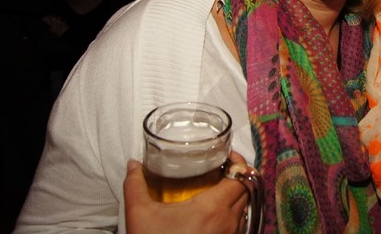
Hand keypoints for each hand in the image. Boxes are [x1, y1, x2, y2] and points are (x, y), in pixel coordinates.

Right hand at [124, 152, 250, 233]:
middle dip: (238, 176)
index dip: (238, 163)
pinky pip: (240, 224)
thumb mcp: (140, 214)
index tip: (228, 156)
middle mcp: (229, 221)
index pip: (241, 178)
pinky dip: (234, 214)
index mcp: (213, 207)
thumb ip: (135, 185)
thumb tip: (133, 164)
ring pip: (245, 208)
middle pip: (247, 190)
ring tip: (220, 188)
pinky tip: (216, 212)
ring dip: (237, 195)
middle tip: (223, 168)